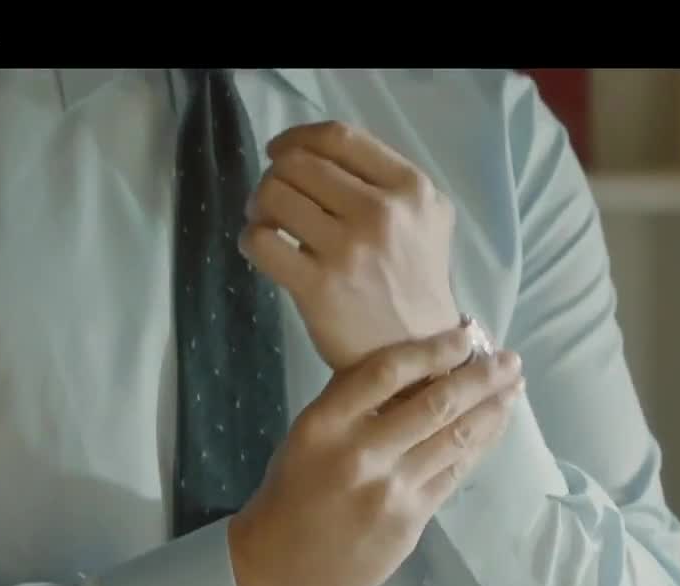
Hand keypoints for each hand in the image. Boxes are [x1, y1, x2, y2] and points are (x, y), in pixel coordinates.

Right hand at [227, 324, 523, 585]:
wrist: (277, 564)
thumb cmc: (294, 489)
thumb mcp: (309, 433)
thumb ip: (353, 402)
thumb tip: (415, 364)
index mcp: (326, 422)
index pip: (388, 371)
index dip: (434, 349)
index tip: (466, 334)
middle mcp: (360, 453)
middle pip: (435, 404)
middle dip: (481, 377)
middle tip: (511, 360)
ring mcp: (389, 489)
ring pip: (455, 439)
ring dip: (492, 410)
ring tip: (513, 389)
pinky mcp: (410, 520)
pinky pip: (454, 473)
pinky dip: (479, 446)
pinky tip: (494, 427)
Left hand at [240, 121, 461, 371]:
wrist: (419, 353)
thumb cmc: (416, 281)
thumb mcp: (427, 218)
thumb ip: (387, 180)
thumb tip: (315, 151)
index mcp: (412, 189)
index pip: (339, 138)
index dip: (298, 138)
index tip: (281, 152)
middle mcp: (382, 213)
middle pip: (299, 164)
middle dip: (276, 175)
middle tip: (275, 198)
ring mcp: (349, 250)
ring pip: (274, 196)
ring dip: (259, 205)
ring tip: (268, 223)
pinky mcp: (318, 287)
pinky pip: (260, 241)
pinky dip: (252, 238)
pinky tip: (263, 248)